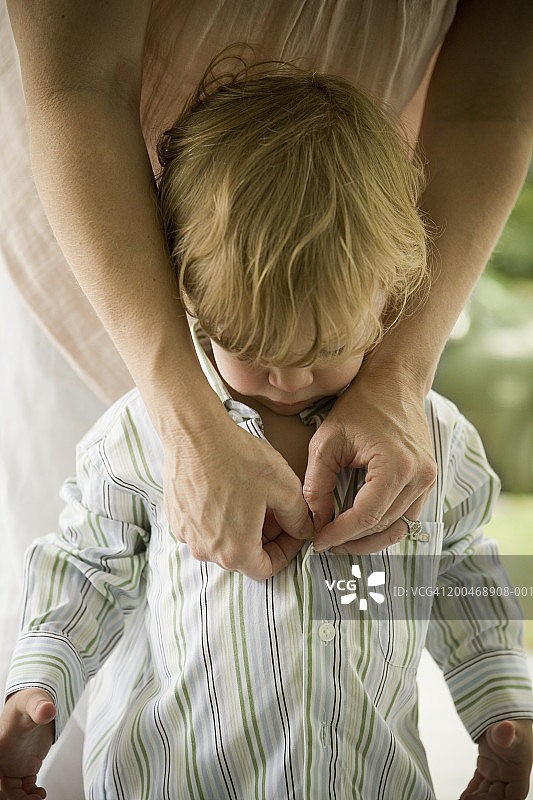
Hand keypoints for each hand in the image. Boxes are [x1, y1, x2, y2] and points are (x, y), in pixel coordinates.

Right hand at [0, 688, 55, 799]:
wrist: (38, 703)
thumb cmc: (31, 700)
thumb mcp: (34, 702)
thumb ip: (39, 706)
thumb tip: (47, 710)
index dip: (0, 787)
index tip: (5, 791)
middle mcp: (2, 759)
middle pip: (1, 789)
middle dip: (13, 798)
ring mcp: (12, 765)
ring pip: (11, 793)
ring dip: (22, 799)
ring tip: (38, 798)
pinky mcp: (24, 768)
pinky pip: (22, 789)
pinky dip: (29, 795)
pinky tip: (40, 793)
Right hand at [164, 419, 313, 579]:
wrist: (194, 434)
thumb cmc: (239, 460)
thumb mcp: (285, 488)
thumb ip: (299, 518)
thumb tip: (301, 529)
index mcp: (235, 552)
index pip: (266, 569)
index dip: (286, 551)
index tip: (293, 529)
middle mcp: (206, 551)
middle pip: (244, 556)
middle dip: (265, 537)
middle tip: (277, 510)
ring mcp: (187, 534)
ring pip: (223, 540)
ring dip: (242, 526)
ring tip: (254, 497)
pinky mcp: (176, 517)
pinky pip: (203, 526)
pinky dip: (219, 517)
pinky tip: (229, 490)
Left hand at [304, 366, 436, 553]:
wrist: (394, 384)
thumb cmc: (359, 407)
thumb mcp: (326, 442)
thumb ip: (317, 484)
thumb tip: (316, 521)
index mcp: (396, 466)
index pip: (366, 517)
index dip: (339, 535)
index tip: (317, 542)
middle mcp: (420, 477)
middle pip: (383, 527)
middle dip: (352, 541)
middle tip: (324, 544)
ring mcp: (428, 480)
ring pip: (398, 528)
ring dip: (369, 539)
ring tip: (340, 539)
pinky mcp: (427, 480)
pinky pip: (406, 516)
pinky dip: (383, 526)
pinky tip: (359, 526)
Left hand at [460, 719, 532, 798]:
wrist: (502, 709)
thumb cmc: (511, 719)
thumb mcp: (509, 727)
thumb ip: (505, 732)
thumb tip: (506, 729)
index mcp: (519, 772)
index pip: (512, 796)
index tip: (480, 798)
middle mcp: (509, 774)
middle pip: (498, 797)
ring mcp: (498, 771)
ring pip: (487, 792)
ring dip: (476, 797)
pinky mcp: (487, 765)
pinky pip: (480, 783)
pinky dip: (472, 791)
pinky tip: (464, 797)